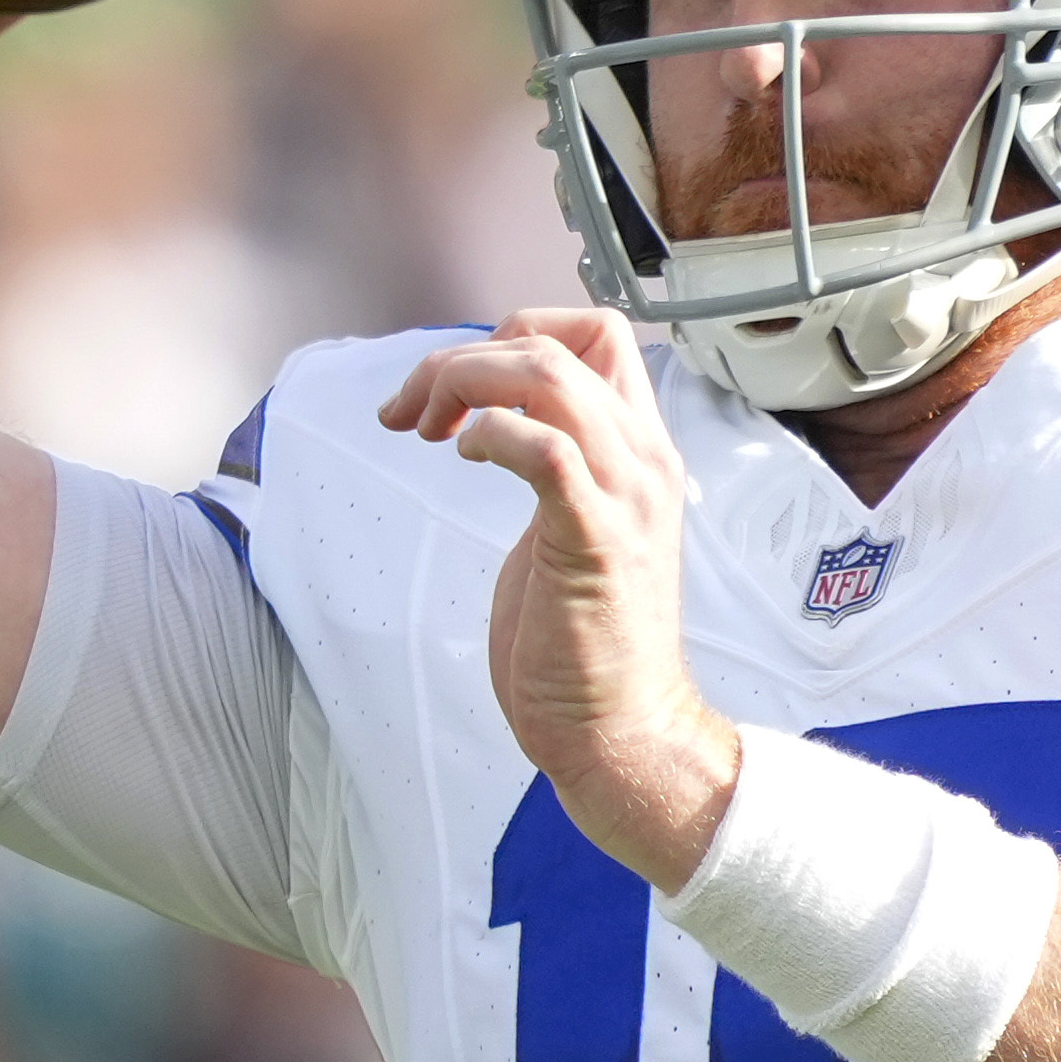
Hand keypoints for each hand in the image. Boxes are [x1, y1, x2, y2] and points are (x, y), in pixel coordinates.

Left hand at [379, 302, 739, 882]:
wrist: (622, 730)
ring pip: (549, 378)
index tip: (464, 383)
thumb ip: (554, 468)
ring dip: (466, 382)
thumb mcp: (572, 528)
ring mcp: (626, 498)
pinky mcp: (594, 541)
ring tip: (426, 426)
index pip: (601, 333)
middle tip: (416, 408)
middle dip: (469, 356)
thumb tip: (496, 423)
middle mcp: (643, 461)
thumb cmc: (586, 645)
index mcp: (639, 452)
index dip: (521, 331)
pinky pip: (544, 450)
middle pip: (565, 340)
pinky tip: (462, 453)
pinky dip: (491, 434)